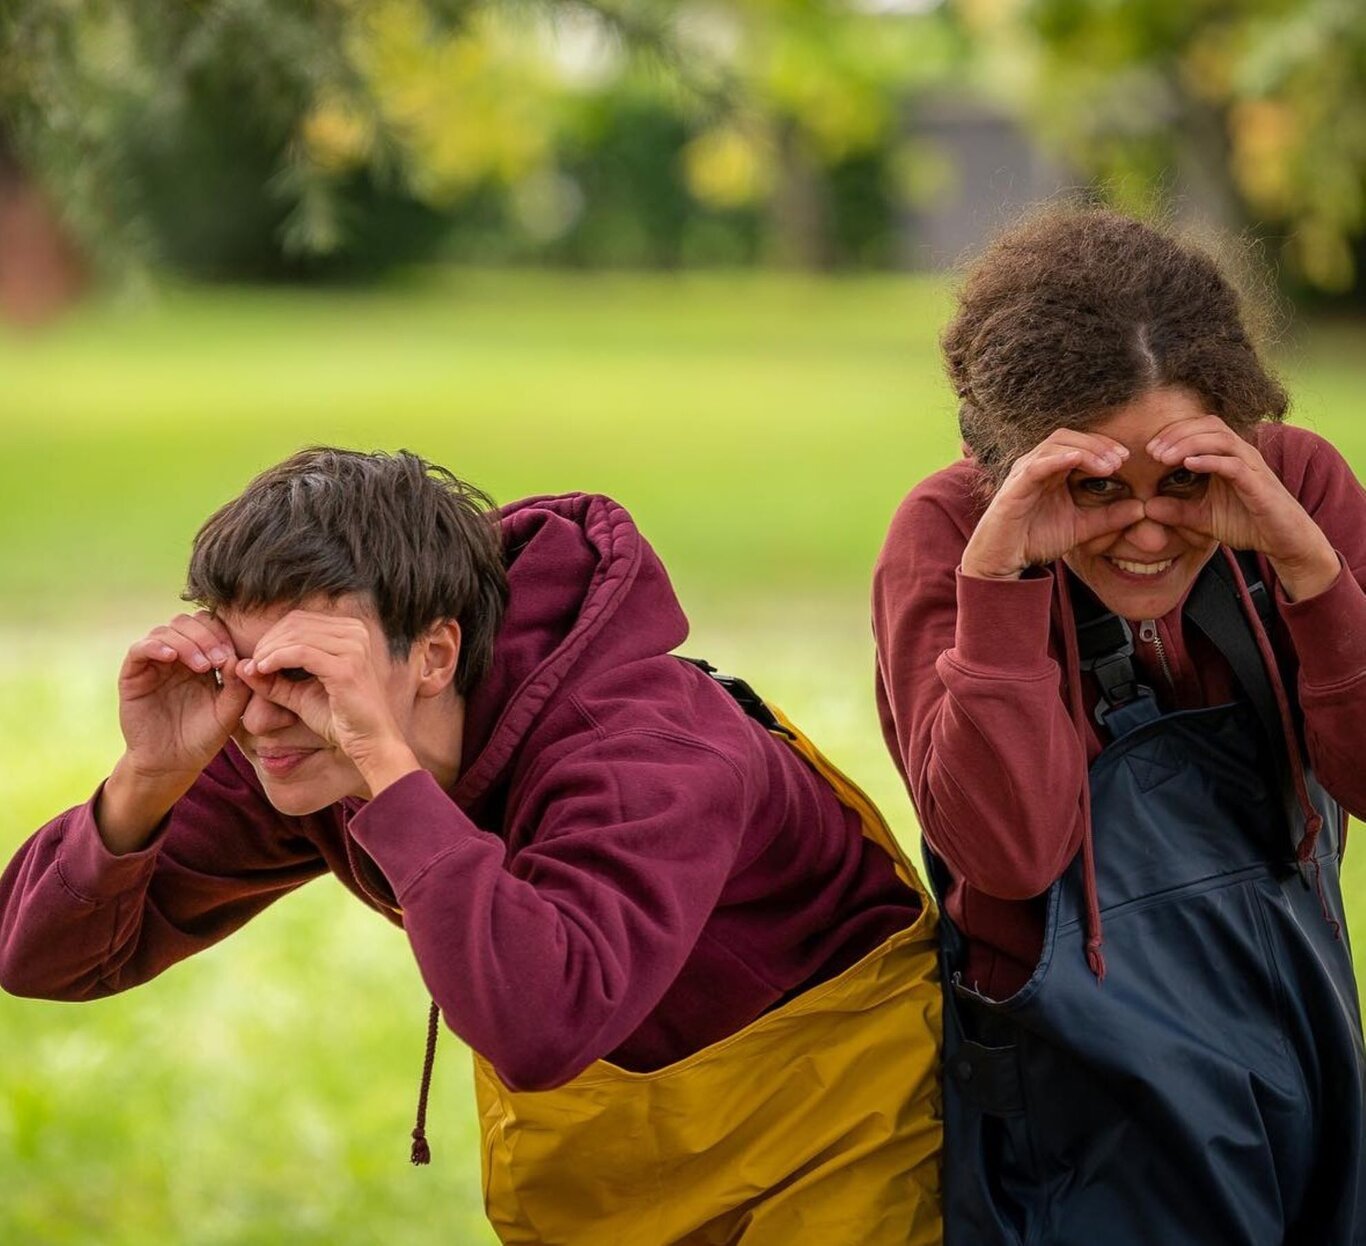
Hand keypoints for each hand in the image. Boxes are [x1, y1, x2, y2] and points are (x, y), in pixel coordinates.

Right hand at [99, 612, 249, 853]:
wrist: (172, 764)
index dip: (222, 634)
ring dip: (187, 642)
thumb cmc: (203, 737)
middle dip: (207, 636)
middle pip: (188, 622)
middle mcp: (177, 656)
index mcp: (202, 658)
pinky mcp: (133, 675)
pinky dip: (155, 647)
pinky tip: (171, 657)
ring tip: (203, 666)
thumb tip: (239, 658)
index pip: (210, 626)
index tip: (233, 656)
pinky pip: (140, 649)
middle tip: (220, 659)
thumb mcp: (228, 711)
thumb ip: (238, 685)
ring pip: (166, 631)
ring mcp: (154, 663)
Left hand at [238, 611, 419, 792]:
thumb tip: (241, 665)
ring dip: (268, 651)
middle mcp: (356, 633)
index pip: (299, 620)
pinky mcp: (346, 667)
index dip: (272, 636)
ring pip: (296, 635)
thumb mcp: (300, 694)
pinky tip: (263, 670)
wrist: (369, 741)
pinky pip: (300, 653)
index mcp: (351, 631)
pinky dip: (276, 659)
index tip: (256, 660)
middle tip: (252, 665)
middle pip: (296, 623)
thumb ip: (273, 679)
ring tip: (256, 669)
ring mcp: (354, 648)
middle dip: (267, 642)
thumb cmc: (339, 718)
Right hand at [962, 430, 1145, 578]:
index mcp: (1051, 470)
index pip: (1079, 444)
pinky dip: (1057, 458)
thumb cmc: (1035, 539)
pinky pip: (1036, 465)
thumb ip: (1109, 518)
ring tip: (1108, 465)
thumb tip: (1141, 509)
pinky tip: (1077, 460)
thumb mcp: (1080, 528)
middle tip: (1122, 459)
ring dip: (1085, 450)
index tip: (1127, 458)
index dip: (1103, 445)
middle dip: (1097, 444)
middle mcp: (1036, 465)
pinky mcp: (1014, 487)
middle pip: (1068, 437)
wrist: (1003, 560)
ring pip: (1055, 445)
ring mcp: (1024, 473)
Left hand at [1143, 416, 1339, 600]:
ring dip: (1189, 443)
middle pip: (1209, 425)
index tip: (1148, 449)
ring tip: (1164, 457)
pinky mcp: (1258, 484)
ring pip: (1221, 439)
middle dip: (1177, 433)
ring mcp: (1252, 467)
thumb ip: (1176, 512)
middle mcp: (1241, 454)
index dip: (1173, 432)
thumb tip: (1147, 507)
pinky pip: (1234, 464)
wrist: (1284, 540)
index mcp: (1227, 456)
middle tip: (1151, 451)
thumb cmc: (1247, 524)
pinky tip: (1189, 465)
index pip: (1200, 428)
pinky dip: (1211, 461)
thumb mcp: (1203, 519)